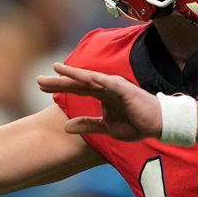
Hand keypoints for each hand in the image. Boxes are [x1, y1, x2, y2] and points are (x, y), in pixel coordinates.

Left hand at [37, 62, 161, 141]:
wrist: (158, 124)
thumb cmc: (135, 123)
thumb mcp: (106, 127)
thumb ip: (87, 125)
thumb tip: (65, 127)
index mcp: (100, 94)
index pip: (75, 89)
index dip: (58, 87)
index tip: (40, 86)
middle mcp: (105, 87)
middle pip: (78, 82)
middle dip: (58, 80)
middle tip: (38, 80)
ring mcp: (115, 87)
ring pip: (90, 79)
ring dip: (74, 74)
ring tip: (57, 69)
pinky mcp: (126, 90)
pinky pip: (110, 84)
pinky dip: (98, 79)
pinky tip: (85, 76)